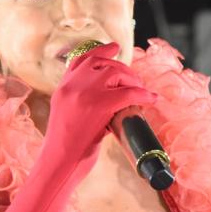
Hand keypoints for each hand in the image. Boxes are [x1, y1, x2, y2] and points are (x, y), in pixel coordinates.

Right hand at [47, 42, 157, 167]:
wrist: (59, 163)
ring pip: (114, 72)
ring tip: (141, 90)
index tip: (114, 48)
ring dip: (132, 79)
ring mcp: (85, 94)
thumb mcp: (68, 119)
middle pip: (101, 63)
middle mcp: (72, 86)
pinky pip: (128, 93)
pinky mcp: (99, 105)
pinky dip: (143, 94)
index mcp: (63, 89)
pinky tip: (151, 99)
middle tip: (135, 80)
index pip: (81, 61)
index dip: (100, 51)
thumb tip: (110, 104)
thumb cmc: (65, 150)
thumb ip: (81, 106)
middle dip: (122, 68)